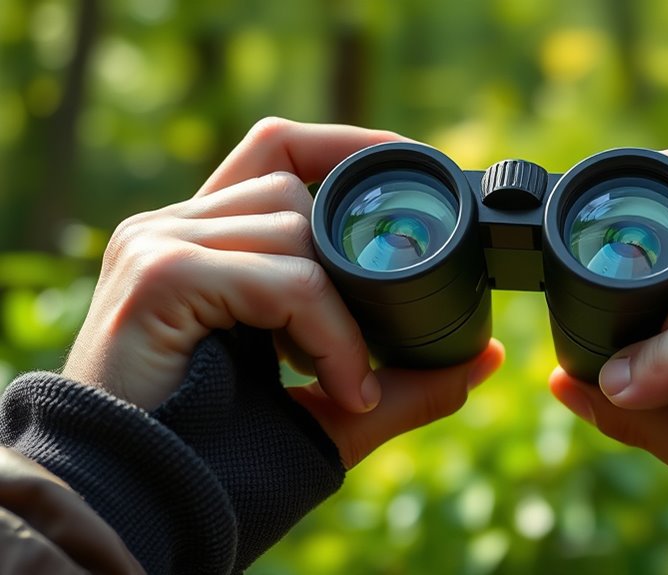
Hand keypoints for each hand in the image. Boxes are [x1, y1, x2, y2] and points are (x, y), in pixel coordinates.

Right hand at [63, 118, 505, 464]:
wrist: (137, 507)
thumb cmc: (218, 457)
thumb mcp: (326, 410)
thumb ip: (401, 382)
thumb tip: (484, 359)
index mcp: (200, 242)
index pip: (275, 153)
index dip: (345, 147)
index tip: (411, 169)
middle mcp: (170, 228)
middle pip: (289, 180)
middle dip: (349, 248)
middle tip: (365, 339)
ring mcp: (157, 245)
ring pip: (294, 226)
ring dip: (345, 314)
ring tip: (345, 383)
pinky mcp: (160, 277)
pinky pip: (286, 280)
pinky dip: (331, 334)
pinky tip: (340, 387)